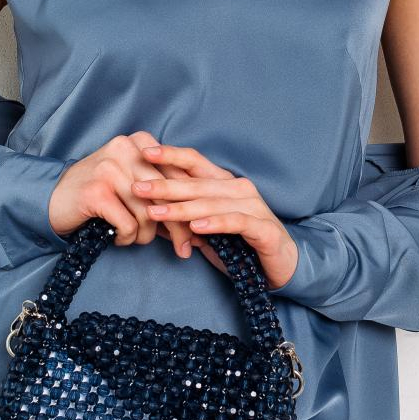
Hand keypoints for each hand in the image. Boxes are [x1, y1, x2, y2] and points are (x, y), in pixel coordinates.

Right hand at [48, 132, 200, 257]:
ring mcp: (110, 168)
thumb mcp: (133, 184)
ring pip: (149, 214)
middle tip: (184, 251)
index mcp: (141, 142)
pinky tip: (114, 236)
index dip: (191, 207)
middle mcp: (127, 149)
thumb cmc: (100, 195)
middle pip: (167, 195)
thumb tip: (198, 222)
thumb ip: (163, 194)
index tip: (197, 234)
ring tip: (132, 238)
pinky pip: (129, 225)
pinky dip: (125, 238)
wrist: (51, 199)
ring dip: (144, 236)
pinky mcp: (97, 191)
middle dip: (178, 229)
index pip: (179, 176)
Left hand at [131, 142, 298, 289]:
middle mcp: (239, 189)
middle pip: (198, 183)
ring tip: (156, 212)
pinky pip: (236, 222)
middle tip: (137, 187)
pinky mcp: (264, 229)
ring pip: (212, 203)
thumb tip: (149, 211)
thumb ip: (182, 219)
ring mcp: (254, 207)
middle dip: (165, 185)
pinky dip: (216, 224)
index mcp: (224, 184)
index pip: (195, 162)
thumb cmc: (240, 247)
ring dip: (182, 208)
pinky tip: (196, 227)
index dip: (171, 155)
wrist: (281, 267)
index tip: (144, 151)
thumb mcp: (205, 232)